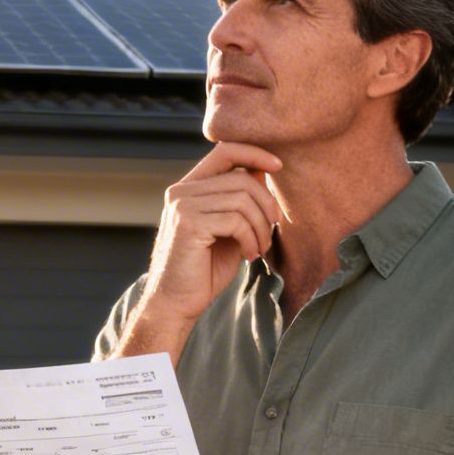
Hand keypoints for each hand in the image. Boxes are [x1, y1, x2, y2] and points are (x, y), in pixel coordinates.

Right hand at [137, 142, 284, 331]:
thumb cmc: (204, 269)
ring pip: (242, 199)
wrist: (175, 303)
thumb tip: (261, 170)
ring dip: (261, 227)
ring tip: (258, 249)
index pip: (225, 151)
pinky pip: (236, 220)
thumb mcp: (229, 230)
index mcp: (189, 188)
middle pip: (241, 178)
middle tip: (270, 232)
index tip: (278, 165)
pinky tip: (249, 256)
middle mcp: (181, 191)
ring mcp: (182, 206)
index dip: (255, 152)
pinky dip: (251, 239)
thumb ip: (240, 201)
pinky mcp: (189, 224)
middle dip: (266, 205)